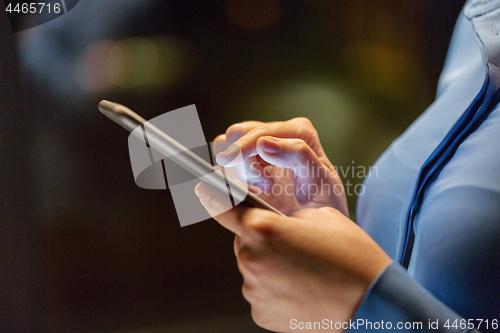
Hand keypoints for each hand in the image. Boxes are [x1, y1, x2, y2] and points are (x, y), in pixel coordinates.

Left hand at [195, 182, 391, 331]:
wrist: (372, 299)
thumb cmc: (349, 252)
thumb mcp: (317, 215)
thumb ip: (280, 212)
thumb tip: (261, 216)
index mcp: (263, 228)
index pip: (222, 204)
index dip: (211, 193)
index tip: (201, 187)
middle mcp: (251, 259)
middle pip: (243, 240)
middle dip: (259, 237)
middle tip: (290, 244)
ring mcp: (254, 290)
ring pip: (252, 267)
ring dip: (267, 264)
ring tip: (300, 269)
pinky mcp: (261, 313)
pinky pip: (260, 292)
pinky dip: (272, 288)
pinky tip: (298, 287)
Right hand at [213, 118, 347, 215]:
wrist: (321, 222)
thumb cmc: (325, 203)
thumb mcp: (322, 182)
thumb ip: (298, 155)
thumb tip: (264, 143)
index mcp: (300, 132)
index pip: (260, 131)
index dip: (244, 148)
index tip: (236, 167)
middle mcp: (278, 135)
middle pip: (238, 134)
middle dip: (241, 161)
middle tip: (262, 186)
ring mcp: (260, 150)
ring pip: (226, 145)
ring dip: (236, 169)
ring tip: (261, 189)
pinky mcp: (247, 166)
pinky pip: (225, 164)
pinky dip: (230, 178)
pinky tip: (253, 193)